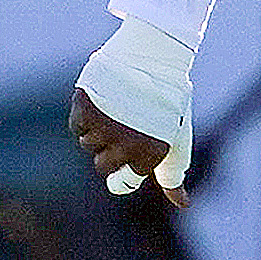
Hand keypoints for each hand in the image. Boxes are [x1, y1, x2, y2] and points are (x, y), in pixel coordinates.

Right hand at [70, 86, 188, 207]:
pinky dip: (86, 114)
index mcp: (149, 156)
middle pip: (101, 165)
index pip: (122, 183)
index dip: (122, 170)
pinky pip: (77, 125)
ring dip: (98, 129)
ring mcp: (104, 127)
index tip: (127, 153)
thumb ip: (174, 173)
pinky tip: (104, 98)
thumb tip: (183, 204)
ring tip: (119, 107)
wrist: (153, 55)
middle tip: (126, 123)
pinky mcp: (85, 108)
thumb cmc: (169, 100)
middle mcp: (125, 146)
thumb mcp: (177, 138)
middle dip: (110, 148)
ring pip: (87, 143)